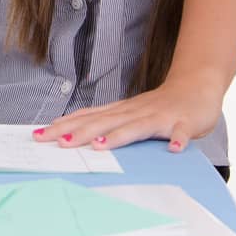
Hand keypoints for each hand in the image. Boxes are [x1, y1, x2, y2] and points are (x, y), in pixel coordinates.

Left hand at [31, 73, 223, 153]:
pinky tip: (174, 149)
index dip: (63, 126)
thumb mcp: (128, 113)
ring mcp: (159, 116)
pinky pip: (181, 132)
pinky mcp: (184, 122)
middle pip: (103, 122)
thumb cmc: (159, 106)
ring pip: (136, 127)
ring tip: (99, 146)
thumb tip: (72, 131)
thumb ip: (106, 122)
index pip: (87, 118)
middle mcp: (135, 112)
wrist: (196, 86)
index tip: (39, 134)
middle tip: (56, 142)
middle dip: (78, 132)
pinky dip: (178, 140)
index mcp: (120, 111)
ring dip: (118, 136)